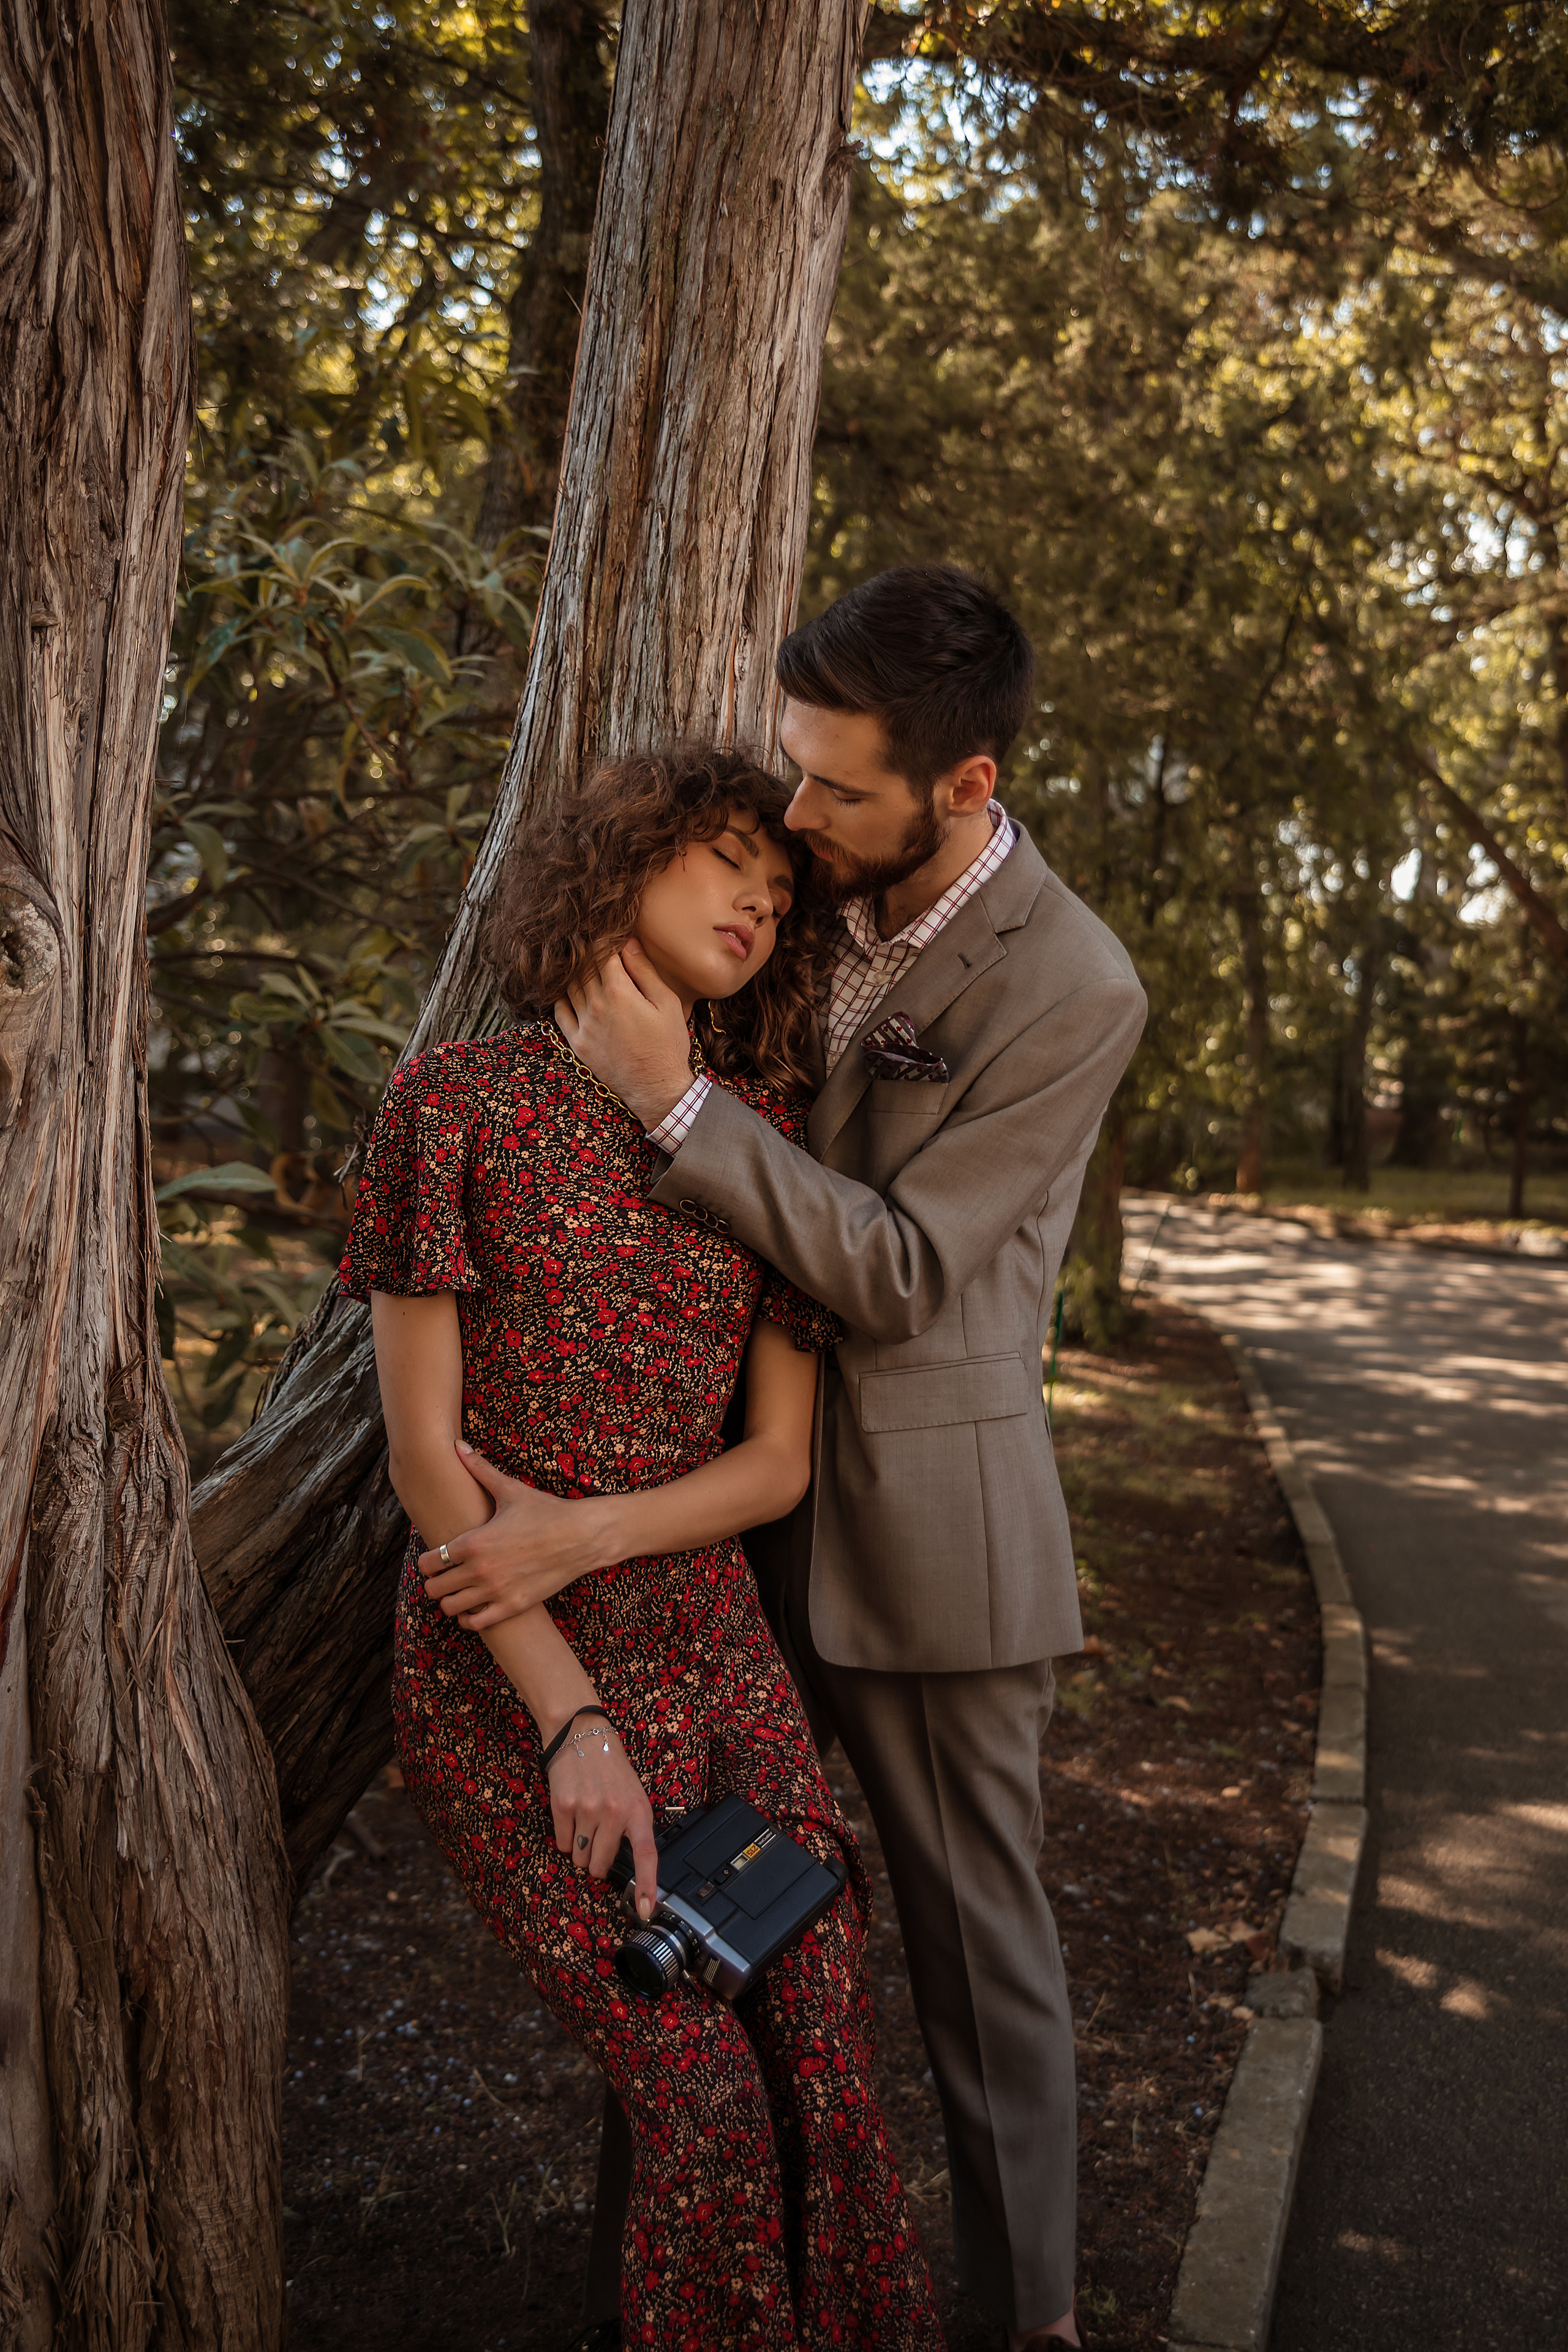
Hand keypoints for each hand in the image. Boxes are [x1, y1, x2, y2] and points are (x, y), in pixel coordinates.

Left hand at [419, 1444, 616, 1627]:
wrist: (583, 1536)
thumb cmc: (546, 1511)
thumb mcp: (510, 1490)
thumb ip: (479, 1469)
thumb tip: (457, 1445)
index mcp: (475, 1542)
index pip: (429, 1562)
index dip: (427, 1561)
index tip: (436, 1558)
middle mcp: (481, 1570)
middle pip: (435, 1588)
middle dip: (435, 1582)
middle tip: (446, 1575)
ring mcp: (497, 1591)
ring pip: (451, 1608)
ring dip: (451, 1600)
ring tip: (460, 1590)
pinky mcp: (513, 1606)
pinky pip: (476, 1623)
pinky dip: (470, 1617)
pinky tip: (476, 1605)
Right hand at [546, 1717, 658, 1920]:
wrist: (583, 1734)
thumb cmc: (612, 1769)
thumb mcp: (634, 1795)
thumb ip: (633, 1828)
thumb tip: (630, 1867)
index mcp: (638, 1810)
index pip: (646, 1855)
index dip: (647, 1886)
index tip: (645, 1910)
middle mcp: (614, 1812)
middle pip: (600, 1865)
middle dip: (596, 1860)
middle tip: (597, 1837)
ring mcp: (588, 1809)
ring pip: (579, 1858)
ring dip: (580, 1849)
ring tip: (585, 1820)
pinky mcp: (563, 1806)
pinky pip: (562, 1844)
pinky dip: (566, 1837)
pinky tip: (572, 1813)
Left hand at [556, 939, 693, 1128]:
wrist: (656, 1088)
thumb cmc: (668, 1044)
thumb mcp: (666, 1003)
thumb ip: (644, 971)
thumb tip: (627, 943)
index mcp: (619, 992)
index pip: (602, 953)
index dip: (602, 939)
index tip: (604, 930)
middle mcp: (595, 1006)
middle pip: (583, 968)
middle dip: (585, 951)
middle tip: (586, 938)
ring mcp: (583, 1026)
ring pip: (569, 987)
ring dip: (572, 970)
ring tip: (577, 959)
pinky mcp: (577, 1043)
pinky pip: (560, 1012)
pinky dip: (561, 996)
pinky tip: (567, 990)